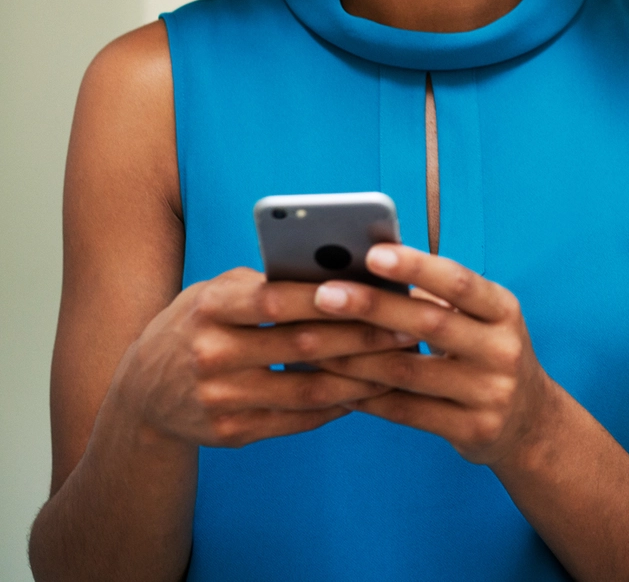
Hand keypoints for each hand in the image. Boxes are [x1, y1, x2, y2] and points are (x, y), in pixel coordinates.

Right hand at [113, 267, 415, 448]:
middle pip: (301, 345)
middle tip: (408, 326)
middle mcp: (213, 353)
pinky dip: (337, 406)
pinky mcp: (232, 434)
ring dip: (361, 377)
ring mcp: (221, 398)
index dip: (324, 296)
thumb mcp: (216, 292)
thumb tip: (337, 272)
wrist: (143, 393)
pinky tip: (368, 391)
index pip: (275, 299)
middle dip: (361, 336)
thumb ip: (266, 283)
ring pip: (307, 389)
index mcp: (211, 307)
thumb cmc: (198, 324)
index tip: (374, 290)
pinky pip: (297, 420)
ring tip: (399, 362)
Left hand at [313, 246, 556, 467]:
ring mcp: (491, 393)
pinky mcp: (473, 430)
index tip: (372, 253)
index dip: (416, 267)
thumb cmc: (486, 351)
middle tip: (324, 294)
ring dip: (356, 356)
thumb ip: (436, 296)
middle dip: (373, 306)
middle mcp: (503, 349)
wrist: (530, 422)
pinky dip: (368, 397)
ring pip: (410, 372)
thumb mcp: (481, 317)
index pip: (459, 282)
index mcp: (503, 309)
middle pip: (430, 323)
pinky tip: (335, 384)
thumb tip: (367, 267)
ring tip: (313, 342)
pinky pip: (408, 412)